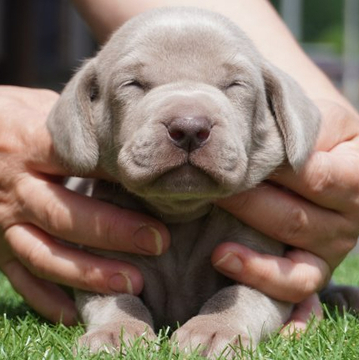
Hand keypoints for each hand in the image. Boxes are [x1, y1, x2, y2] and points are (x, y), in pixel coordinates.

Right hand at [0, 86, 169, 324]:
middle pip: (65, 216)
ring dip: (89, 273)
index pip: (77, 165)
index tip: (157, 194)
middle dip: (114, 232)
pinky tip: (78, 311)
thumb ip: (79, 132)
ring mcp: (2, 221)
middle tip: (157, 242)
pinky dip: (47, 300)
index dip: (118, 181)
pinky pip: (20, 277)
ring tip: (132, 283)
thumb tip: (127, 146)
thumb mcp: (42, 111)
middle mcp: (15, 188)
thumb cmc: (13, 118)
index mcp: (29, 147)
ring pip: (45, 254)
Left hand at [213, 100, 358, 329]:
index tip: (233, 157)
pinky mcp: (313, 268)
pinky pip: (293, 286)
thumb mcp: (320, 120)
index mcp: (357, 179)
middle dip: (245, 200)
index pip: (314, 177)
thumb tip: (261, 142)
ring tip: (209, 212)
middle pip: (294, 217)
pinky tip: (222, 258)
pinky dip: (260, 277)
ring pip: (290, 254)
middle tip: (208, 183)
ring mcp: (332, 249)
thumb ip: (301, 129)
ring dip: (245, 236)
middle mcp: (350, 220)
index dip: (272, 169)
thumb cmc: (316, 136)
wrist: (324, 157)